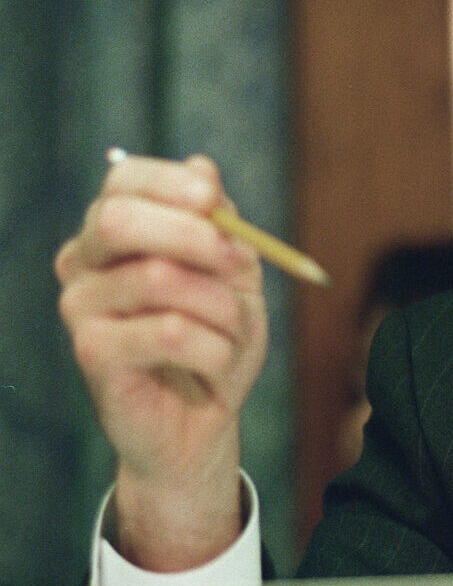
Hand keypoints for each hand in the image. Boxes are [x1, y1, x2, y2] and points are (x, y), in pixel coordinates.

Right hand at [55, 153, 267, 570]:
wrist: (205, 415)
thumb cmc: (217, 334)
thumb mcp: (234, 272)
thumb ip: (220, 223)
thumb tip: (203, 169)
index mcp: (116, 230)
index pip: (124, 179)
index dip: (170, 183)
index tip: (214, 201)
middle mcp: (85, 261)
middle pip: (118, 219)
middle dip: (192, 235)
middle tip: (240, 262)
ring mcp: (80, 307)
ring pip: (157, 278)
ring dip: (221, 305)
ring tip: (234, 330)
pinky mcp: (92, 352)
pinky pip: (167, 331)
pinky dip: (214, 345)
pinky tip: (216, 361)